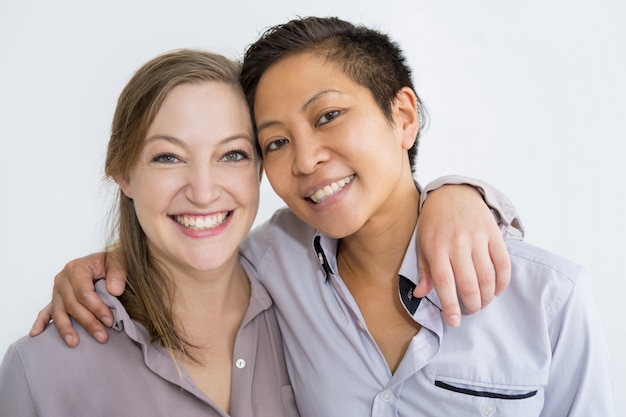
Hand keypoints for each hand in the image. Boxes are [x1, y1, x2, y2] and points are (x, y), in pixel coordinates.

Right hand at [29, 251, 126, 345]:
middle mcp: (63, 279)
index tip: (109, 321)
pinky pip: (46, 311)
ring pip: (58, 312)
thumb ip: (118, 273)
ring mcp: (58, 290)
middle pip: (72, 305)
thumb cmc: (112, 262)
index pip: (84, 293)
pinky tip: (36, 333)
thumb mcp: (120, 261)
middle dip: (88, 322)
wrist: (108, 262)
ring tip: (74, 342)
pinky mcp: (57, 299)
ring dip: (66, 328)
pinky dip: (41, 322)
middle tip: (102, 336)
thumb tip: (114, 290)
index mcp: (77, 268)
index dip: (97, 308)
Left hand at [413, 184, 510, 326]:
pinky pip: (503, 263)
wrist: (453, 193)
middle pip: (468, 284)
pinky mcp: (493, 233)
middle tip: (470, 311)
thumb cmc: (434, 223)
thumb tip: (420, 294)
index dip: (450, 306)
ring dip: (487, 296)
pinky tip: (497, 290)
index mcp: (436, 247)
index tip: (453, 322)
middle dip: (471, 305)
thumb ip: (424, 270)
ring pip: (487, 276)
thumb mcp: (422, 244)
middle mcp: (457, 243)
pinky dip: (502, 281)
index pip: (444, 282)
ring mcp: (477, 238)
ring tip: (482, 302)